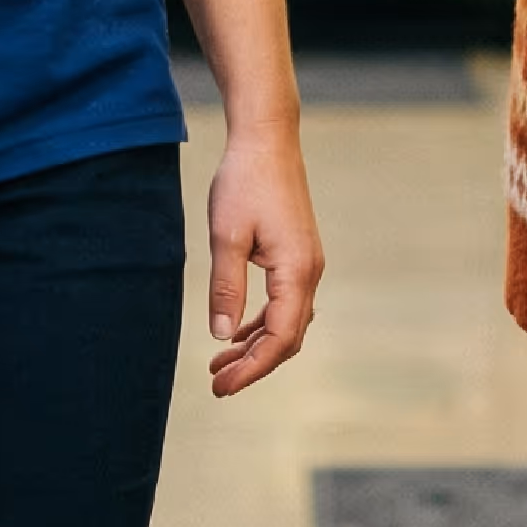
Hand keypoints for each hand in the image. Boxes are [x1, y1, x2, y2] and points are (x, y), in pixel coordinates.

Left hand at [203, 122, 320, 397]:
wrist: (267, 139)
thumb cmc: (244, 181)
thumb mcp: (226, 235)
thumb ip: (226, 287)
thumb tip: (222, 336)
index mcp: (296, 271)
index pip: (279, 338)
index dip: (251, 368)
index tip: (221, 387)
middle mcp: (309, 272)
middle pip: (287, 337)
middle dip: (254, 365)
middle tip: (217, 384)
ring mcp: (306, 264)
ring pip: (287, 322)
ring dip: (256, 346)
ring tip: (219, 365)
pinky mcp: (297, 255)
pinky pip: (284, 303)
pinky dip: (261, 324)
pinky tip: (235, 331)